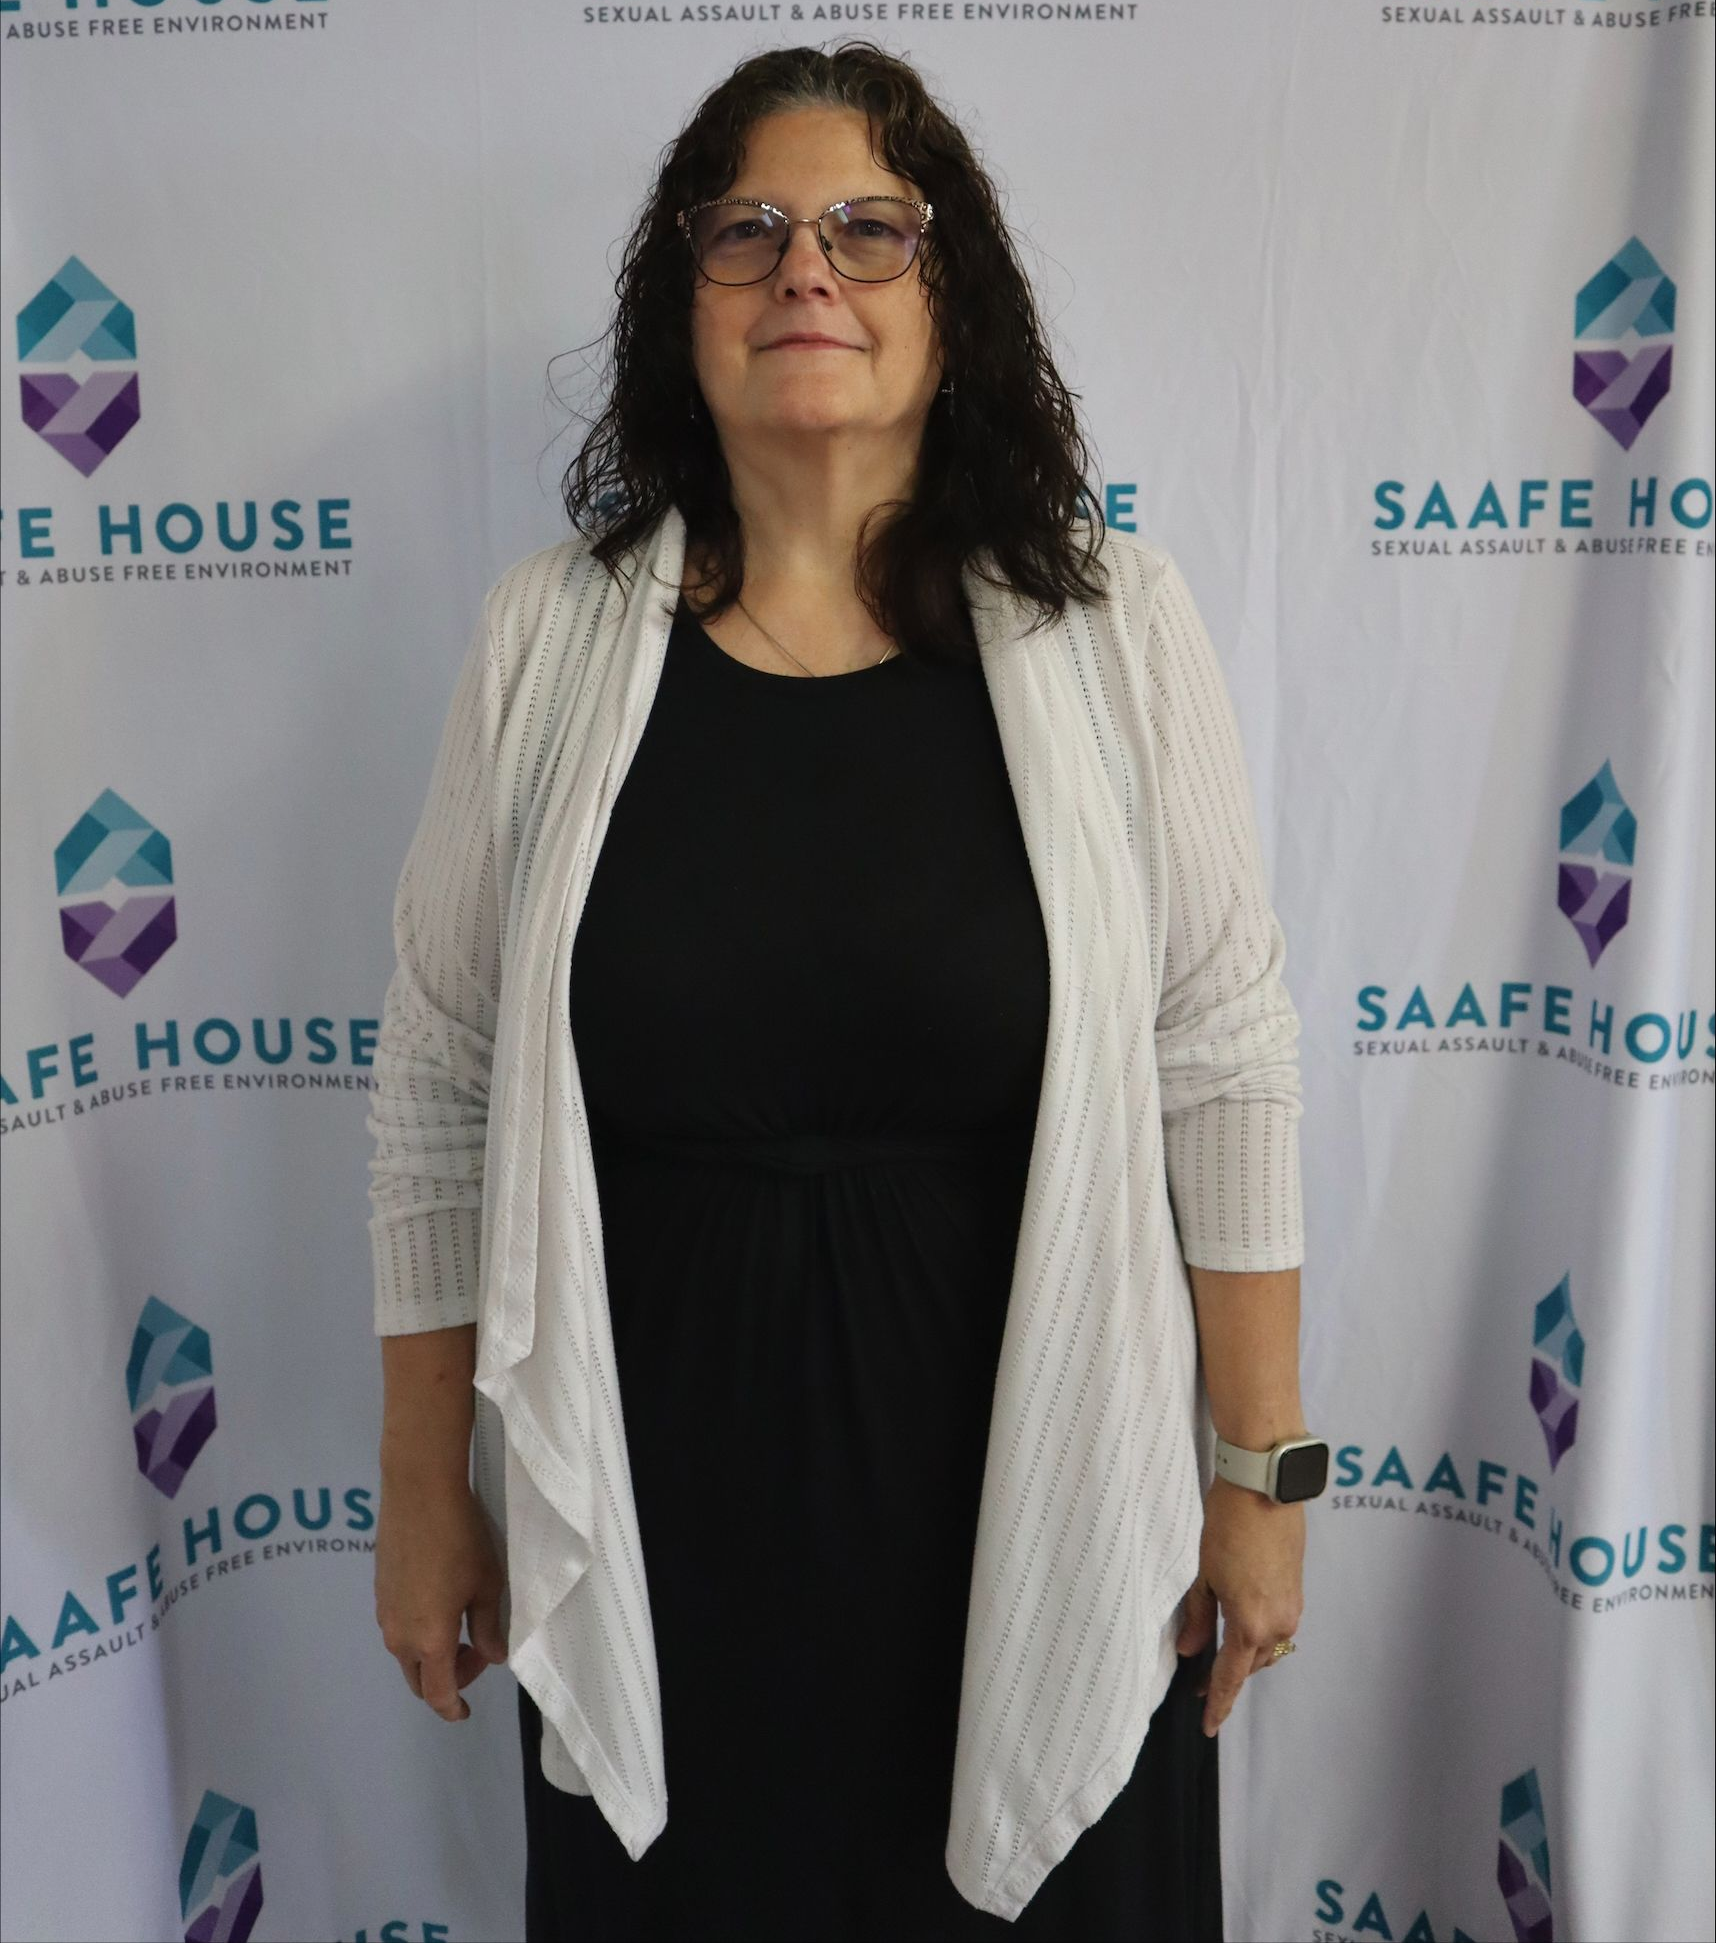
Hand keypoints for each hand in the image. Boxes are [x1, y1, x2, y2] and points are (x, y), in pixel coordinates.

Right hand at [374, 1472, 508, 1721]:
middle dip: (447, 1677)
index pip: (438, 1693)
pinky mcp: (378, 1591)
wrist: (418, 1492)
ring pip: (406, 1653)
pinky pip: (398, 1628)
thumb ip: (489, 1627)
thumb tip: (493, 1656)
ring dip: (432, 1653)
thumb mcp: (487, 1585)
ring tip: (462, 1624)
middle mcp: (399, 1636)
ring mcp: (383, 1613)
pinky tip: (439, 1602)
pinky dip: (419, 1632)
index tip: (465, 1712)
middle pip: (418, 1679)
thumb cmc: (461, 1539)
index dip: (453, 1708)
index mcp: (429, 1641)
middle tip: (477, 1651)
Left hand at [1174, 1475, 1304, 1736]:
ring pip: (1266, 1647)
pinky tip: (1240, 1625)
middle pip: (1250, 1665)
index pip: (1231, 1677)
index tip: (1208, 1725)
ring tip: (1217, 1654)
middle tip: (1199, 1681)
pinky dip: (1258, 1634)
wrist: (1265, 1488)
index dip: (1218, 1702)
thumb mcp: (1205, 1575)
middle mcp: (1279, 1624)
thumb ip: (1198, 1618)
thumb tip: (1189, 1650)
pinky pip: (1277, 1627)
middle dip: (1227, 1676)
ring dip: (1244, 1655)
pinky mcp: (1297, 1591)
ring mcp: (1292, 1607)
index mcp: (1251, 1625)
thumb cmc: (1228, 1528)